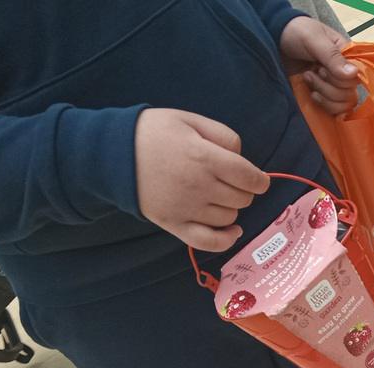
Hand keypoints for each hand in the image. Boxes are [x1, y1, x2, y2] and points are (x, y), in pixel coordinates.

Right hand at [134, 108, 269, 250]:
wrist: (113, 153)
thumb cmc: (154, 132)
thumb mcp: (191, 120)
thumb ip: (223, 136)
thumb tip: (243, 160)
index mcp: (205, 158)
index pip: (249, 177)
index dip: (259, 180)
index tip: (258, 179)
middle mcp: (199, 186)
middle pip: (242, 198)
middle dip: (243, 190)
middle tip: (230, 181)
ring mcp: (187, 208)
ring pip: (229, 217)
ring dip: (231, 207)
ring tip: (218, 194)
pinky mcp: (174, 224)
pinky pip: (209, 241)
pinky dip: (226, 239)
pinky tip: (233, 230)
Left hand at [279, 16, 359, 113]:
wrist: (275, 39)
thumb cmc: (297, 33)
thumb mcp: (314, 39)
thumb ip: (333, 57)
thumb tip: (353, 74)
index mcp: (347, 56)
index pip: (356, 79)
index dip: (340, 80)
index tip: (321, 68)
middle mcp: (344, 73)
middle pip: (350, 94)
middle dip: (328, 88)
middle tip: (311, 72)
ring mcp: (334, 86)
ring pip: (343, 104)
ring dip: (325, 96)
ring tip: (308, 79)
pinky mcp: (324, 95)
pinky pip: (334, 110)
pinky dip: (324, 105)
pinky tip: (311, 94)